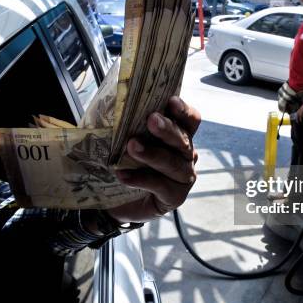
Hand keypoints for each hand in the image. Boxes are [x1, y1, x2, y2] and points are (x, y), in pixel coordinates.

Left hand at [107, 96, 200, 222]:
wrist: (120, 200)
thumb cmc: (128, 162)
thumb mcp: (127, 140)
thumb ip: (129, 125)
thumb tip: (112, 106)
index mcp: (180, 134)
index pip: (190, 120)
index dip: (183, 111)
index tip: (170, 101)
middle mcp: (186, 154)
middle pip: (183, 140)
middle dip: (167, 129)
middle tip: (151, 120)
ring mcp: (183, 177)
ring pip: (172, 163)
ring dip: (152, 154)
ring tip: (132, 145)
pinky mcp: (175, 196)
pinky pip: (160, 186)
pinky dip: (141, 179)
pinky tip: (123, 175)